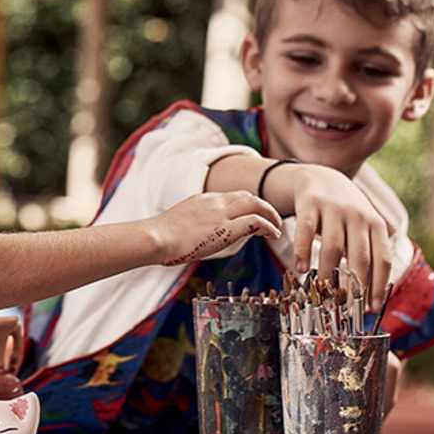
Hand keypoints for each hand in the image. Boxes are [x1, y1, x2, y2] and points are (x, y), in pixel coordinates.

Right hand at [150, 191, 281, 266]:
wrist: (155, 237)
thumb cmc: (160, 237)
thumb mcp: (179, 224)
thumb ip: (194, 225)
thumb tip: (194, 236)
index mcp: (204, 199)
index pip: (233, 197)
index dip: (247, 206)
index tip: (254, 216)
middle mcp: (215, 201)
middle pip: (248, 196)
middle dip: (264, 206)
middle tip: (273, 220)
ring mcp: (221, 213)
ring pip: (256, 204)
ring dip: (271, 215)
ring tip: (278, 228)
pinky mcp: (225, 228)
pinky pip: (255, 221)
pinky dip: (269, 226)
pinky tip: (274, 235)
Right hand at [276, 164, 391, 310]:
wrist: (320, 177)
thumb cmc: (344, 212)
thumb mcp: (363, 225)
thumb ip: (368, 252)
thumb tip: (370, 294)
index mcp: (375, 223)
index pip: (382, 259)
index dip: (378, 285)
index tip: (370, 308)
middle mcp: (358, 215)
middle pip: (359, 257)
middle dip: (353, 286)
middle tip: (344, 306)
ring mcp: (334, 208)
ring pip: (332, 248)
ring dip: (326, 274)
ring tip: (321, 292)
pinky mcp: (310, 203)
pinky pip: (305, 232)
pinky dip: (302, 253)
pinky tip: (298, 269)